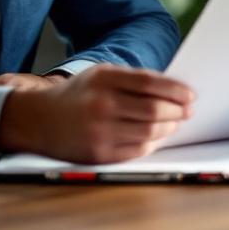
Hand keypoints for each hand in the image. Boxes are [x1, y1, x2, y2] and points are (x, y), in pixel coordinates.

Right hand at [0, 64, 194, 162]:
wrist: (38, 120)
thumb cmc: (78, 95)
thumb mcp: (100, 75)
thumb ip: (133, 80)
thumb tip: (173, 92)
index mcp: (103, 79)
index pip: (151, 84)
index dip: (176, 90)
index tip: (190, 95)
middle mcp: (102, 105)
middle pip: (154, 110)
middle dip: (177, 111)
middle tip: (187, 111)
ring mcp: (100, 132)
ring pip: (150, 133)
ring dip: (169, 128)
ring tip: (174, 123)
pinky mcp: (99, 154)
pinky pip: (138, 150)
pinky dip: (153, 143)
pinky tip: (157, 136)